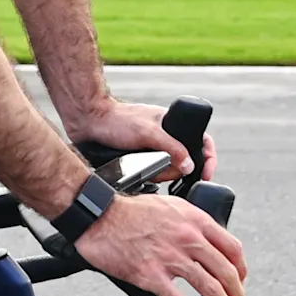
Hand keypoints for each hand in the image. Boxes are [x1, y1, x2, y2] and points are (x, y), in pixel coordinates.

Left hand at [64, 98, 215, 183]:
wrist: (88, 123)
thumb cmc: (117, 120)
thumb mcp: (148, 133)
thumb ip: (171, 148)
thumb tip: (190, 166)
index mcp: (172, 125)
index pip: (201, 140)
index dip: (208, 158)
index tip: (207, 173)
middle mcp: (166, 137)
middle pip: (184, 162)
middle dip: (173, 170)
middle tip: (161, 171)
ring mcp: (154, 149)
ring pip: (168, 170)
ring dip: (159, 174)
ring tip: (145, 169)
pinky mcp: (141, 159)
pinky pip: (153, 173)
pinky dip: (149, 176)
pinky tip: (140, 174)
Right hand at [72, 192, 247, 295]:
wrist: (98, 216)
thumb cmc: (129, 210)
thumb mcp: (170, 206)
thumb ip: (190, 224)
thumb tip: (203, 244)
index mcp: (195, 220)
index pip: (232, 249)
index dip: (242, 271)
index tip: (240, 283)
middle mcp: (188, 238)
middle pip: (227, 272)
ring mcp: (171, 258)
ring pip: (211, 289)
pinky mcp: (152, 276)